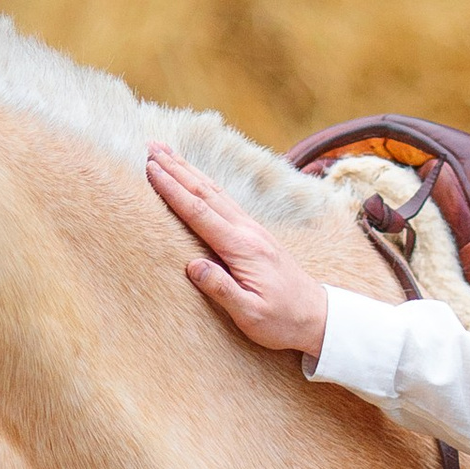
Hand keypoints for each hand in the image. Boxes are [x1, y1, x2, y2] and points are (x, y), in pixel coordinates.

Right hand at [147, 147, 329, 358]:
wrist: (318, 317)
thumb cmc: (282, 321)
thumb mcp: (251, 315)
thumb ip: (222, 290)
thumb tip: (192, 266)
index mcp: (243, 249)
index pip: (200, 213)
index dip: (173, 190)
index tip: (152, 169)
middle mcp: (248, 232)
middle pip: (206, 192)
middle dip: (176, 169)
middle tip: (151, 147)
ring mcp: (253, 230)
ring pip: (215, 192)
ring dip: (189, 170)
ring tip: (166, 153)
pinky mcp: (255, 234)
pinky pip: (225, 201)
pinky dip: (205, 184)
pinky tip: (196, 178)